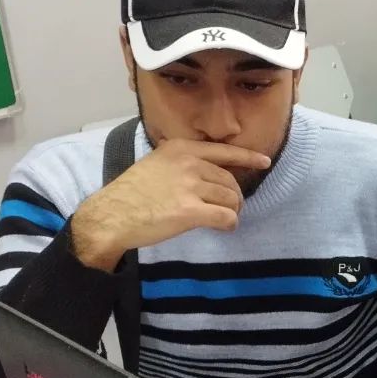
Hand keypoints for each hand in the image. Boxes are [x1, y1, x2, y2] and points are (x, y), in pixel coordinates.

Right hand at [70, 140, 272, 270]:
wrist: (112, 215)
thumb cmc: (131, 194)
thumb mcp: (155, 163)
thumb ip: (180, 162)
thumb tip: (204, 170)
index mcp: (180, 148)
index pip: (224, 151)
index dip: (248, 157)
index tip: (264, 161)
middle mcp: (188, 163)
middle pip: (230, 181)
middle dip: (234, 197)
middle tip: (228, 209)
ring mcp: (190, 186)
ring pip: (231, 199)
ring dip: (232, 211)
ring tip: (222, 219)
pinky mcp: (190, 211)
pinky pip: (226, 217)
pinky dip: (229, 224)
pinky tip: (223, 228)